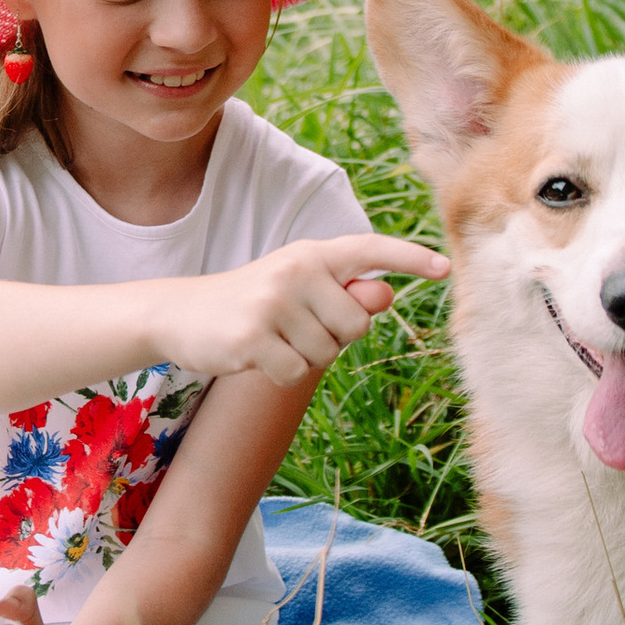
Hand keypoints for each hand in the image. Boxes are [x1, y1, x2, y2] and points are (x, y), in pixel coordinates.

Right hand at [161, 233, 448, 388]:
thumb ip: (344, 294)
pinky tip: (256, 355)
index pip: (369, 250)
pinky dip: (281, 374)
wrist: (179, 315)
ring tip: (271, 339)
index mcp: (312, 254)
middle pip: (357, 324)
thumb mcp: (299, 292)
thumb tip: (387, 296)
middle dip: (334, 338)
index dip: (409, 259)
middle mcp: (296, 270)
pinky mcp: (253, 335)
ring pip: (328, 352)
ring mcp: (273, 302)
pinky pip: (297, 372)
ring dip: (303, 357)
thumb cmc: (254, 306)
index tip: (444, 268)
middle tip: (293, 328)